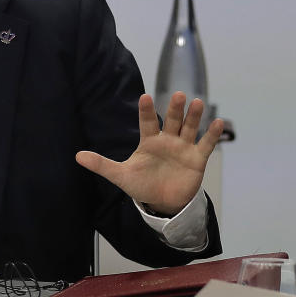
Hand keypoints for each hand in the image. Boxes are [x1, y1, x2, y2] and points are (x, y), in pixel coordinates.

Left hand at [75, 92, 222, 215]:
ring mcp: (183, 148)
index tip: (144, 96)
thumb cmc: (141, 185)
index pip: (146, 122)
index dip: (145, 111)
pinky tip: (218, 122)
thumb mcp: (121, 176)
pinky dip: (212, 134)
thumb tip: (77, 157)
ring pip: (189, 128)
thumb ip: (102, 165)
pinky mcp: (197, 159)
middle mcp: (167, 140)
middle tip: (178, 94)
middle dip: (174, 109)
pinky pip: (205, 144)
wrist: (163, 202)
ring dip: (194, 116)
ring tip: (197, 102)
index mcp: (148, 141)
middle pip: (171, 121)